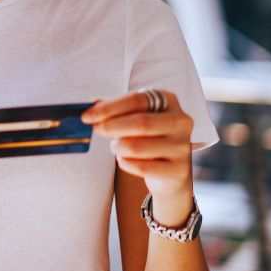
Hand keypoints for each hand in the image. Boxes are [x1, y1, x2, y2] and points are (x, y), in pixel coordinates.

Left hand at [82, 90, 194, 204]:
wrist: (169, 170)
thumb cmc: (148, 137)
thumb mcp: (134, 116)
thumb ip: (115, 109)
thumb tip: (91, 105)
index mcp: (168, 101)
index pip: (137, 100)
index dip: (109, 107)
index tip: (87, 116)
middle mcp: (180, 121)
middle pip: (141, 122)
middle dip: (111, 127)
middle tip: (96, 130)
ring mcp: (182, 147)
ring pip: (137, 147)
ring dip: (118, 147)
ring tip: (117, 146)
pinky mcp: (178, 170)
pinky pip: (141, 167)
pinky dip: (125, 163)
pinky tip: (125, 159)